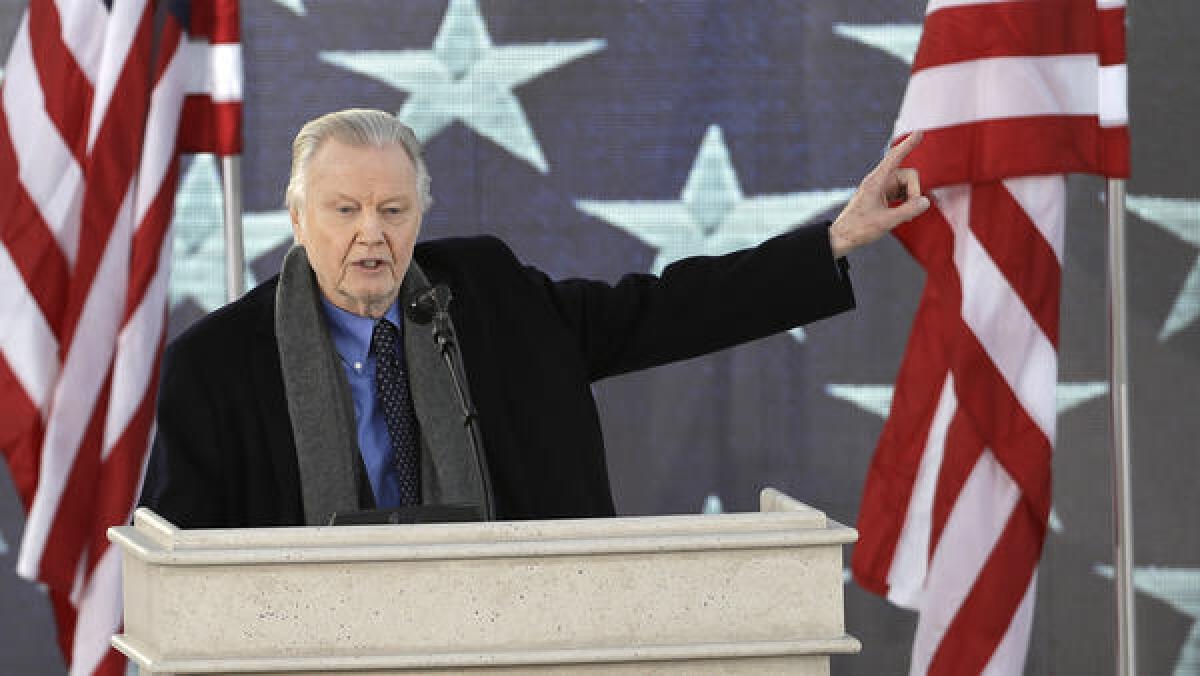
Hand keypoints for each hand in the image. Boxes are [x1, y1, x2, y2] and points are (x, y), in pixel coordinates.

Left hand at [828, 131, 929, 257]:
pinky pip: (902, 192)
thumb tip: (925, 202)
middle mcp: (879, 181)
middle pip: (908, 175)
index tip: (919, 132)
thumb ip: (908, 211)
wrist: (842, 237)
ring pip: (907, 184)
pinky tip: (903, 214)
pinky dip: (906, 201)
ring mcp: (881, 188)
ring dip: (911, 197)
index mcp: (876, 181)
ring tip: (904, 215)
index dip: (908, 145)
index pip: (895, 157)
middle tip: (912, 210)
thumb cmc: (859, 228)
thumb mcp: (886, 221)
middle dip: (915, 191)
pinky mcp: (882, 195)